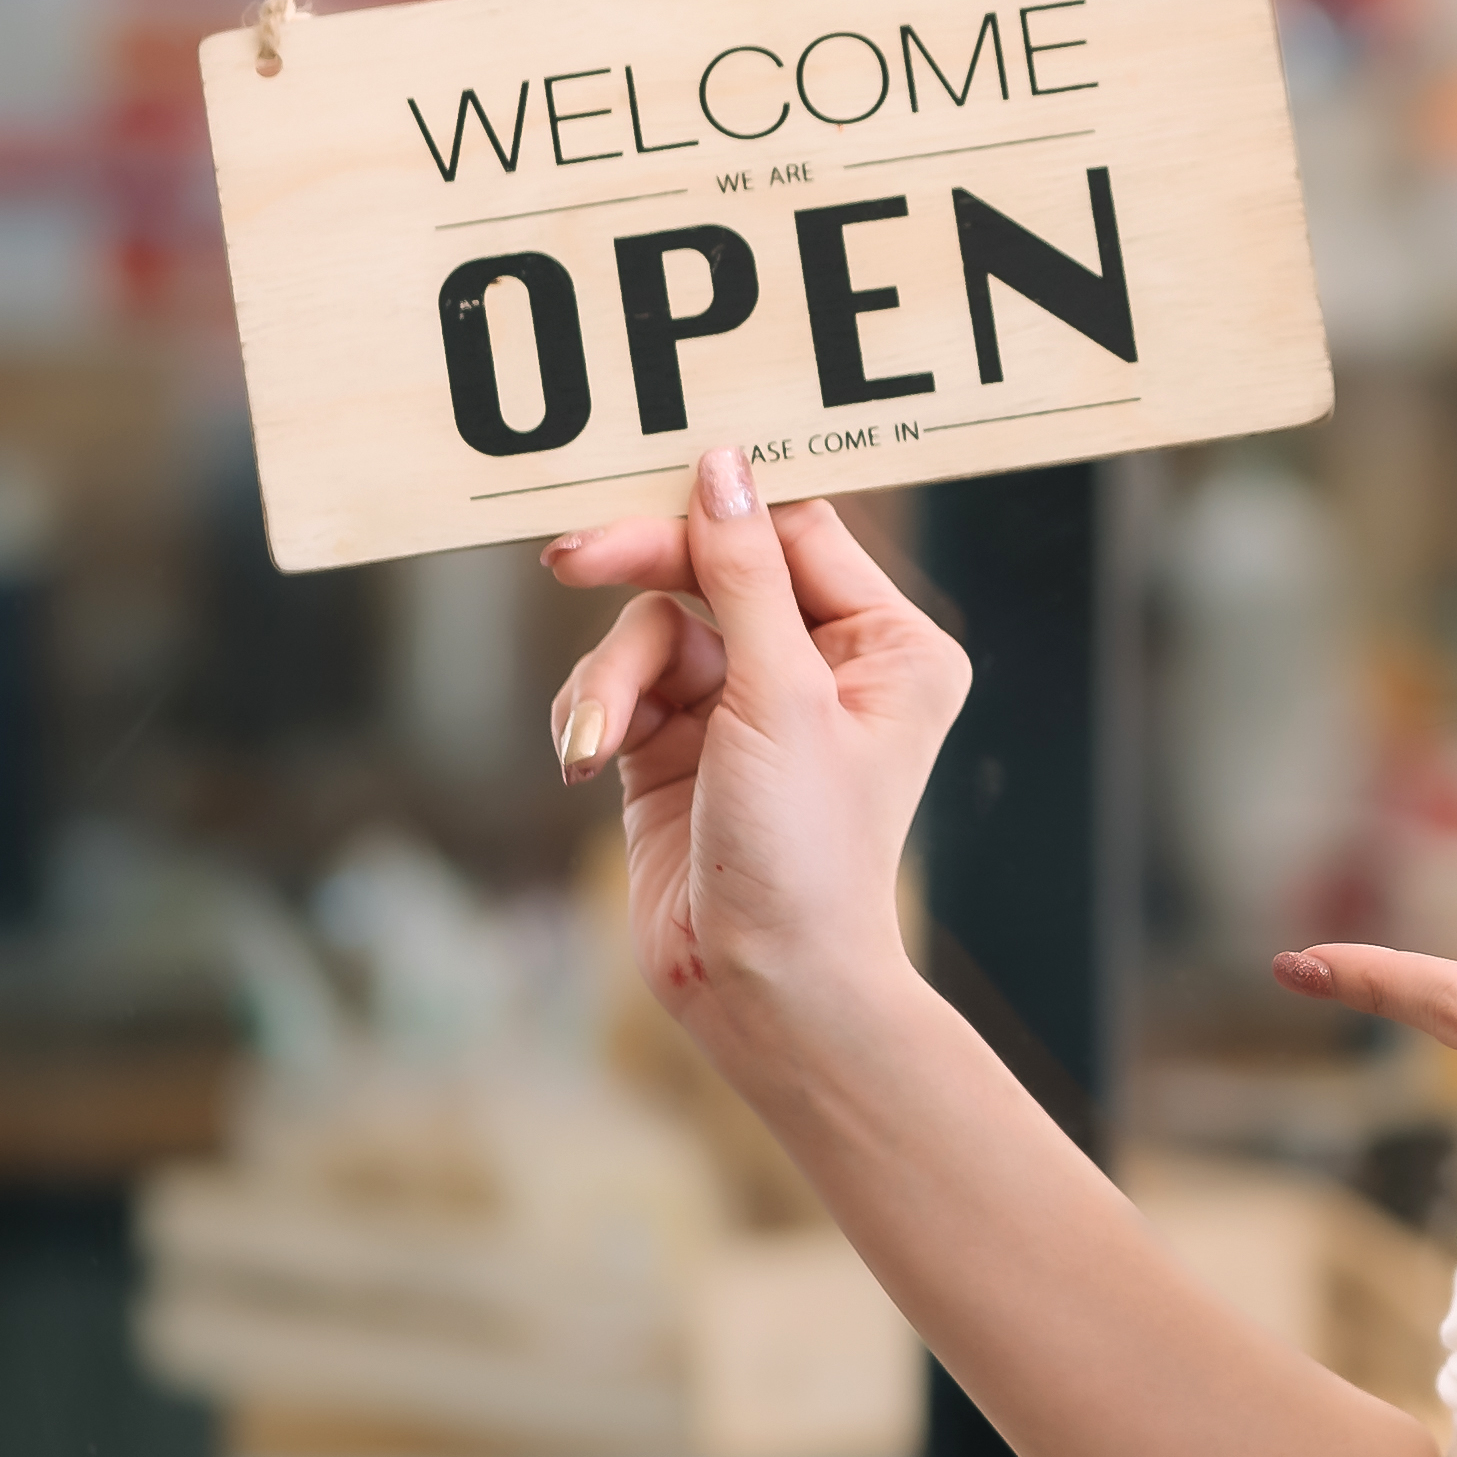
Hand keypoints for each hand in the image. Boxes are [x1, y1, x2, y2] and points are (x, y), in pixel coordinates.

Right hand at [543, 453, 972, 1071]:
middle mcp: (825, 666)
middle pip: (716, 568)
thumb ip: (744, 577)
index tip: (639, 498)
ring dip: (613, 677)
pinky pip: (621, 684)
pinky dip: (596, 712)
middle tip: (567, 556)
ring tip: (592, 742)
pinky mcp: (680, 745)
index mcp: (889, 646)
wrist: (762, 991)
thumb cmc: (803, 853)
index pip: (794, 533)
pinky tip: (584, 757)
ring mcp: (749, 705)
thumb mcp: (776, 698)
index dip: (716, 516)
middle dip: (642, 570)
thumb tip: (722, 465)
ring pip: (655, 630)